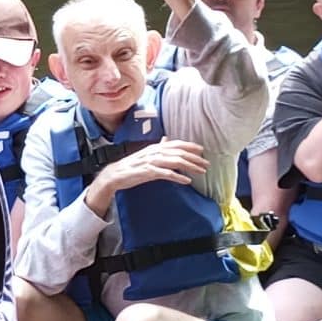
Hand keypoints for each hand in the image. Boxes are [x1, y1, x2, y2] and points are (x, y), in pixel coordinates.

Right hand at [89, 140, 207, 209]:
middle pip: (179, 153)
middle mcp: (155, 152)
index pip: (176, 144)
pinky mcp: (148, 172)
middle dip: (195, 158)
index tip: (202, 150)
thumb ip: (158, 147)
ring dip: (190, 167)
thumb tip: (167, 139)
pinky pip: (167, 174)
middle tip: (206, 164)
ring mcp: (152, 162)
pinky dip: (178, 177)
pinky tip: (187, 181)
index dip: (190, 146)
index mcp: (155, 147)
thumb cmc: (132, 165)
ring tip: (201, 172)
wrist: (115, 174)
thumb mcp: (146, 153)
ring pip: (176, 162)